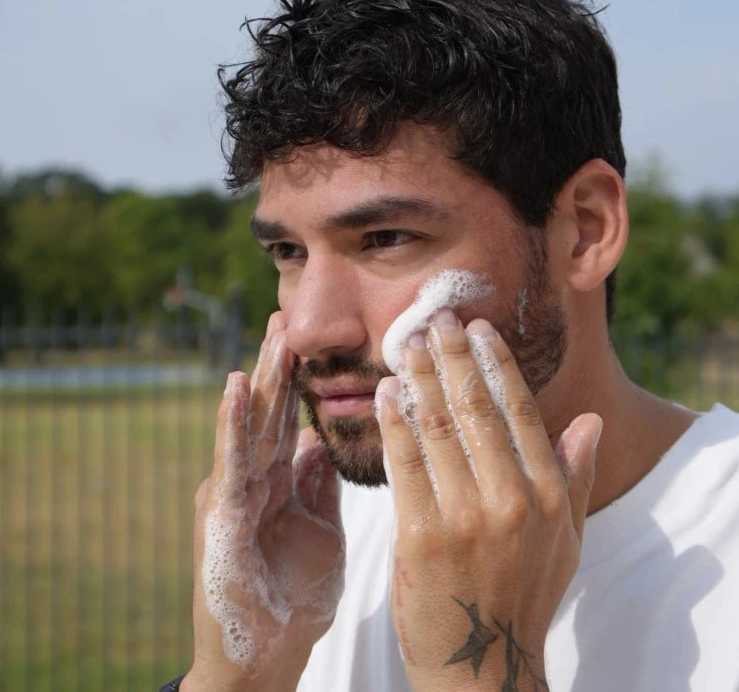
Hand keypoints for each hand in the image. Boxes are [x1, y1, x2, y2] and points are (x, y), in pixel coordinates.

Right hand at [183, 313, 344, 691]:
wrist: (263, 658)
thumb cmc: (292, 598)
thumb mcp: (319, 529)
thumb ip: (316, 484)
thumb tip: (319, 437)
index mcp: (274, 483)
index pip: (287, 421)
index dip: (296, 381)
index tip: (305, 338)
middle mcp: (249, 481)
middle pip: (267, 414)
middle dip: (277, 366)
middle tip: (285, 317)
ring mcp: (231, 496)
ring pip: (248, 427)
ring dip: (259, 380)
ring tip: (271, 336)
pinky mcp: (220, 517)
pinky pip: (231, 463)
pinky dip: (231, 423)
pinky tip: (236, 387)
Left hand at [375, 309, 601, 691]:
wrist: (481, 667)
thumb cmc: (523, 594)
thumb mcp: (567, 540)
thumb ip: (576, 475)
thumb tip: (590, 419)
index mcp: (548, 496)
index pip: (519, 410)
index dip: (495, 363)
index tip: (477, 328)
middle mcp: (510, 501)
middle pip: (474, 408)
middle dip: (452, 355)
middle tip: (434, 318)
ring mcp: (464, 518)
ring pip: (436, 427)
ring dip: (418, 378)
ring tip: (404, 344)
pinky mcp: (419, 536)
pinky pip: (403, 464)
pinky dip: (392, 422)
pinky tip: (385, 393)